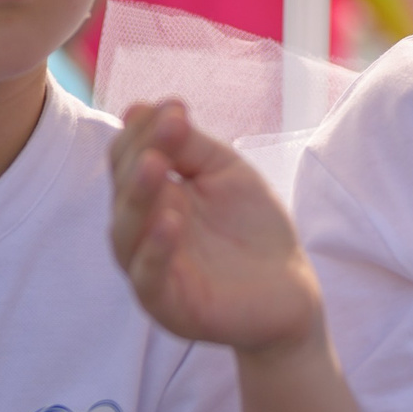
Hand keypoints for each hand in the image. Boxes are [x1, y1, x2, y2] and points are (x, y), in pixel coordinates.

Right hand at [108, 100, 321, 355]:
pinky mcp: (167, 304)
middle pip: (122, 190)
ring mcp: (150, 268)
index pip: (128, 158)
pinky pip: (148, 277)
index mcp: (151, 195)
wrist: (290, 289)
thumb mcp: (225, 172)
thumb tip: (142, 107)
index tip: (175, 110)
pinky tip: (169, 222)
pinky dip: (154, 249)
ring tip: (154, 165)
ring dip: (138, 196)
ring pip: (126, 233)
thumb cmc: (253, 227)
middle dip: (140, 156)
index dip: (145, 132)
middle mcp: (141, 230)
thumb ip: (189, 145)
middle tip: (167, 128)